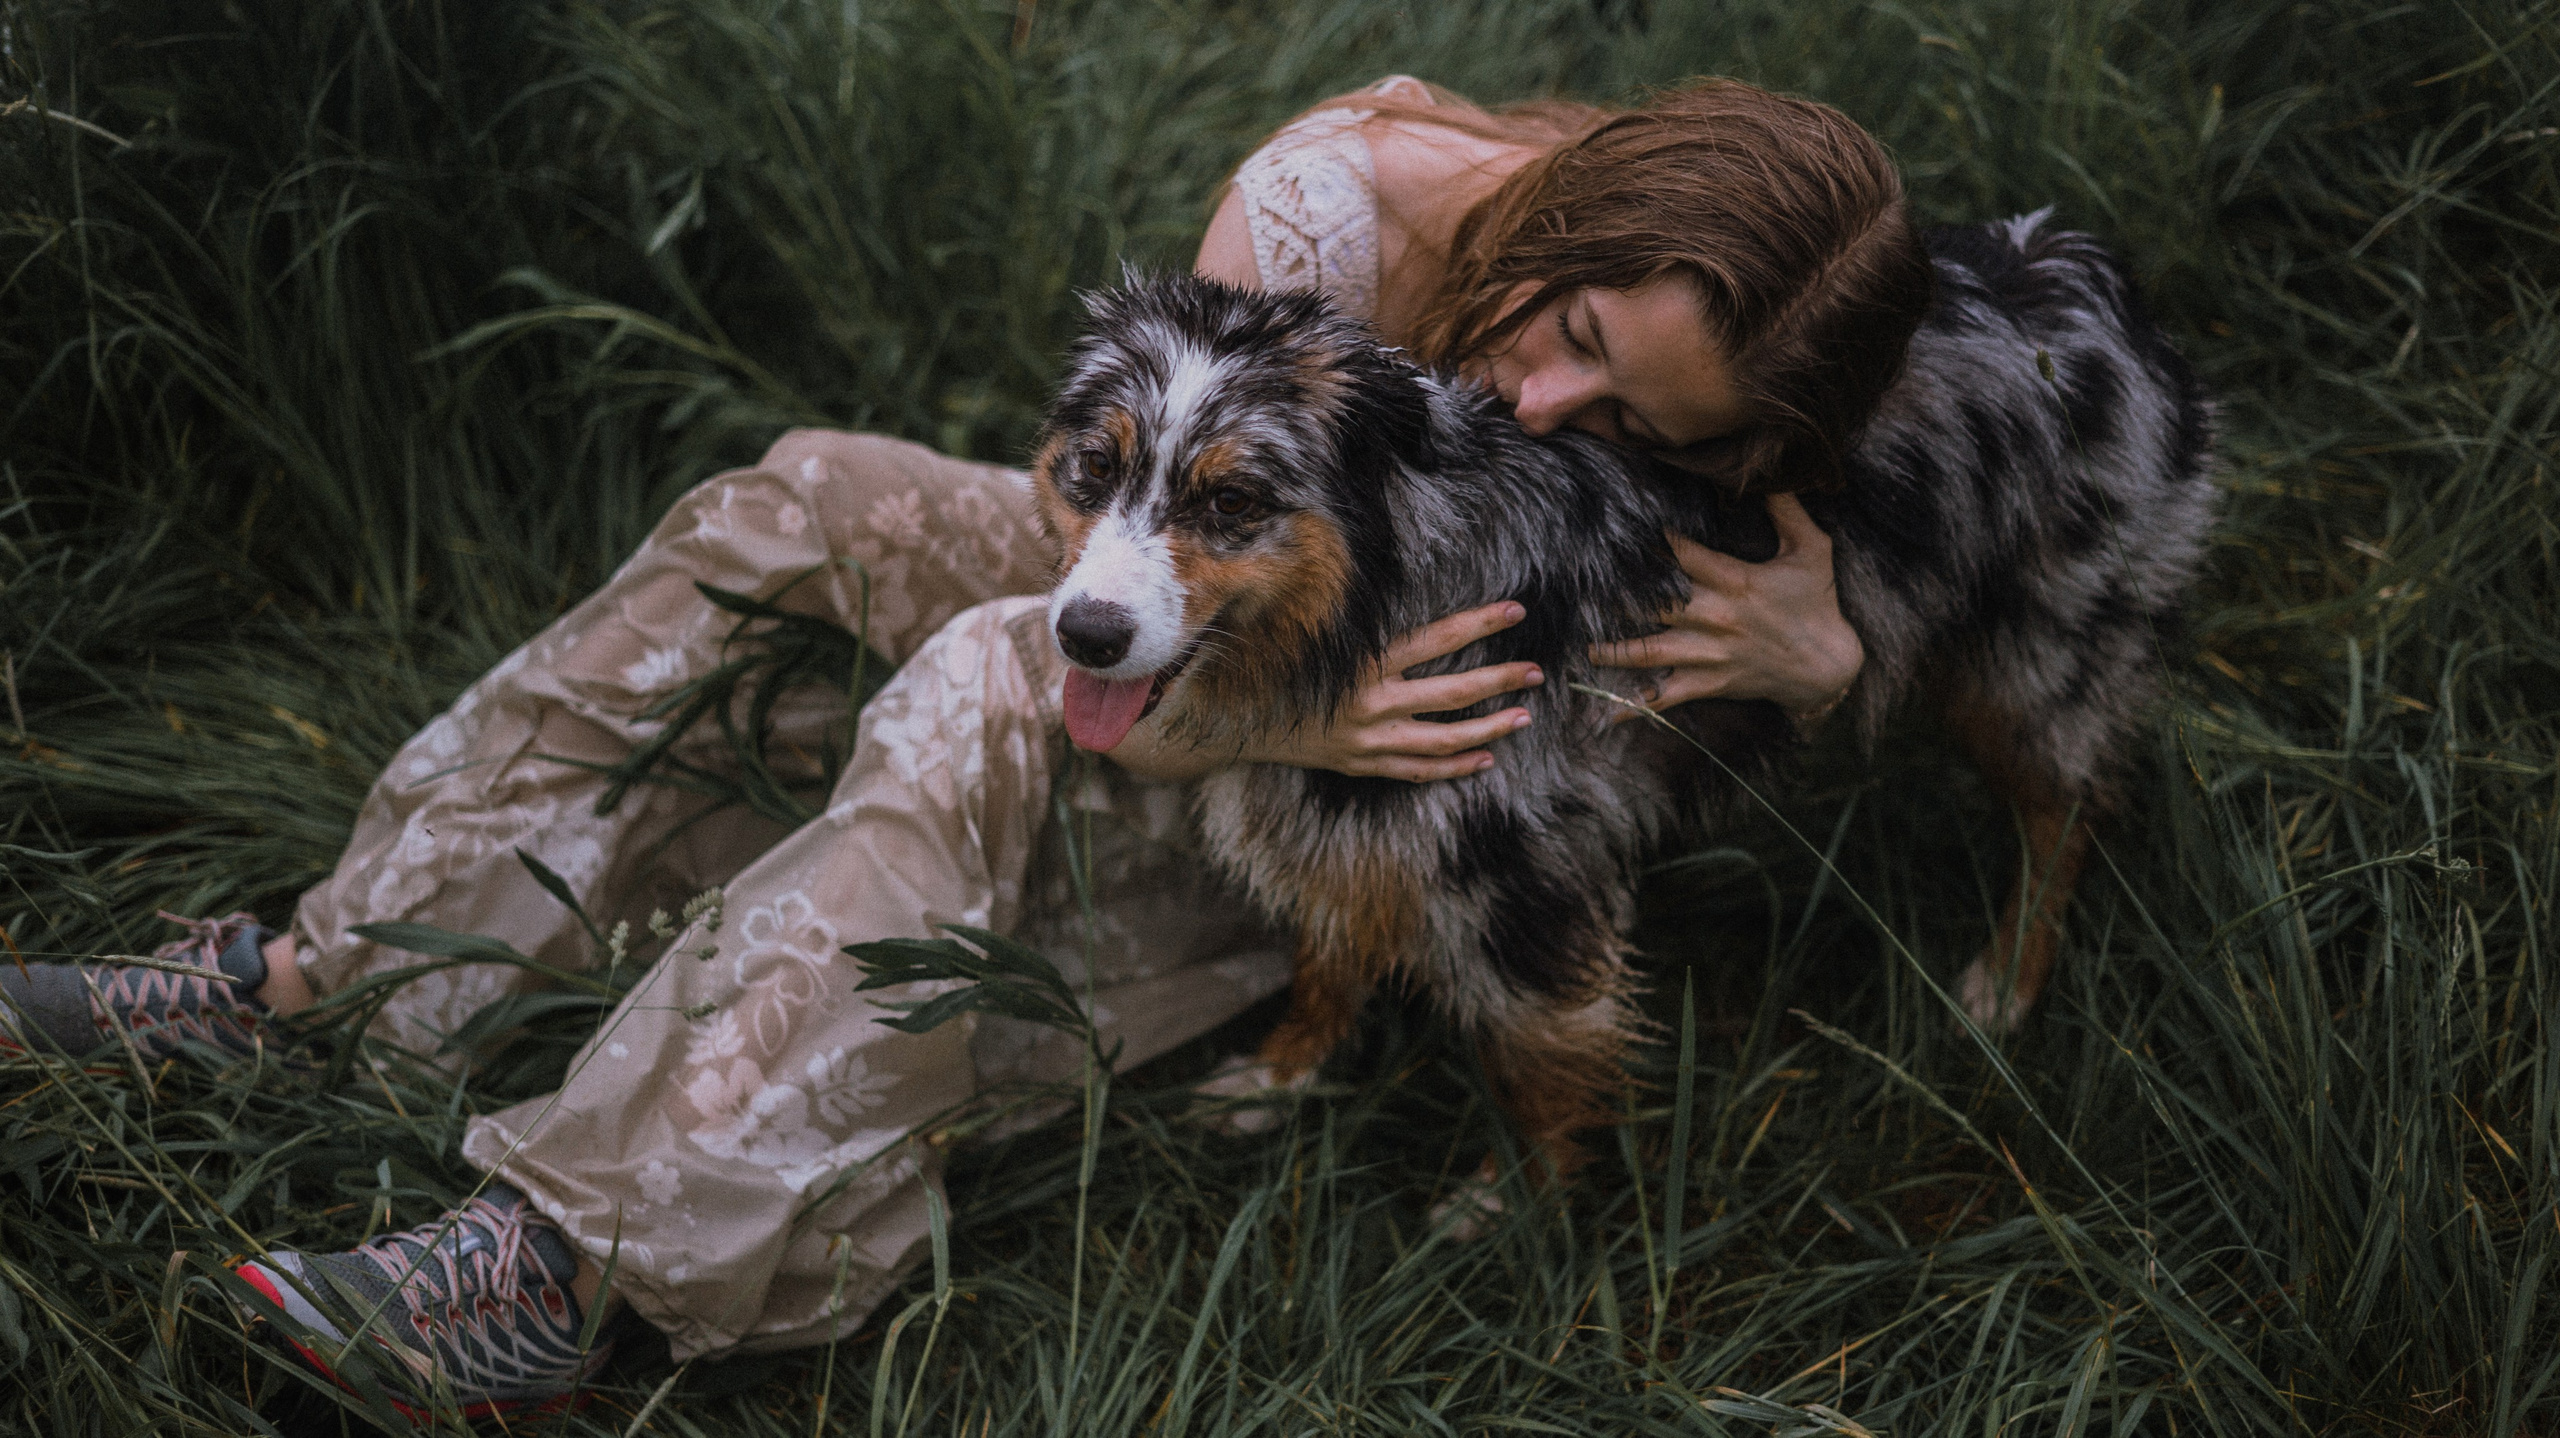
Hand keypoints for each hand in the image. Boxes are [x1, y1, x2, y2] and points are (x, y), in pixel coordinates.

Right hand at [1247, 601, 1543, 781]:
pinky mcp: (1363, 765)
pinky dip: (1454, 766)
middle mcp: (1371, 705)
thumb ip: (1363, 623)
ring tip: (1524, 715)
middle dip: (1500, 680)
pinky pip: (1419, 771)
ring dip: (1489, 728)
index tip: (1515, 610)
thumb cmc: (1280, 667)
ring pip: (1444, 740)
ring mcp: (1369, 742)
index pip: (1435, 640)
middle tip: (1537, 671)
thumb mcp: (1318, 637)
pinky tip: (1486, 758)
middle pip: (1453, 694)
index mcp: (1363, 665)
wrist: (1237, 721)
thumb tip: (1406, 592)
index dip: (1478, 624)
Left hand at [1589, 493, 1862, 723]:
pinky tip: (1606, 713)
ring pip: (1649, 650)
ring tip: (1584, 645)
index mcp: (1736, 580)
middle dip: (1617, 595)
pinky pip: (1666, 696)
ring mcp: (1709, 653)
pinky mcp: (1710, 682)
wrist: (1828, 667)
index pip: (1683, 555)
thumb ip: (1788, 509)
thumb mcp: (1812, 548)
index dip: (1652, 542)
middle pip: (1655, 603)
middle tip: (1580, 586)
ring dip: (1613, 649)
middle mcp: (1716, 617)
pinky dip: (1635, 706)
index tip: (1622, 528)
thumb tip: (1772, 470)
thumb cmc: (1818, 602)